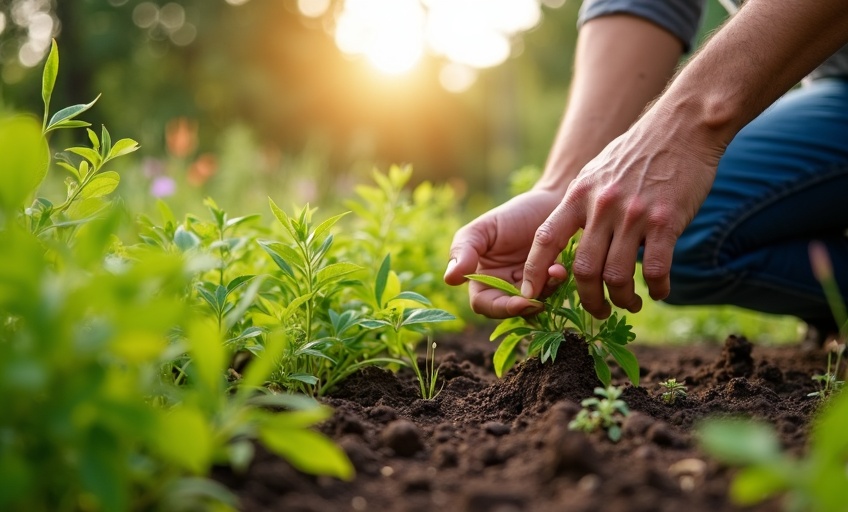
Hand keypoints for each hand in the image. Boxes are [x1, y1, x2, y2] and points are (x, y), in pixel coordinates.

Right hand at [444, 189, 563, 317]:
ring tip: (554, 272)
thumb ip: (464, 251)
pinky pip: (552, 293)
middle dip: (524, 308)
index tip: (518, 302)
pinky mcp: (550, 283)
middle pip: (508, 310)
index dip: (498, 308)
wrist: (548, 202)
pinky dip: (556, 284)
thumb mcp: (483, 229)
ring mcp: (529, 287)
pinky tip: (559, 269)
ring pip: (533, 305)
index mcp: (481, 278)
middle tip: (538, 301)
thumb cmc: (512, 214)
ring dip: (544, 294)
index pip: (483, 304)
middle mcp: (504, 287)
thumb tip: (450, 279)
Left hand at [522, 109, 721, 317]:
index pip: (546, 239)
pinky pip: (655, 270)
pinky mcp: (666, 221)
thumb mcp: (597, 172)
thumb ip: (583, 204)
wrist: (683, 126)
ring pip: (616, 276)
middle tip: (597, 311)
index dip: (535, 271)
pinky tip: (659, 292)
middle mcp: (601, 207)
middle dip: (588, 299)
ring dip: (622, 299)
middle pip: (583, 269)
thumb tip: (572, 236)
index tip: (531, 293)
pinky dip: (656, 289)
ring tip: (629, 304)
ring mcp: (633, 215)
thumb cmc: (638, 151)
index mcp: (578, 195)